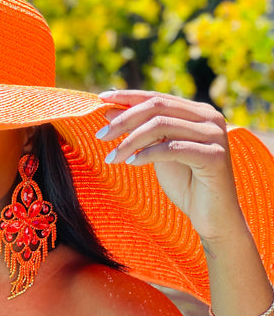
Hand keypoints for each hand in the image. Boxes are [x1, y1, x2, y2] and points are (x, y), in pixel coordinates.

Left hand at [98, 90, 244, 243]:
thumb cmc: (185, 183)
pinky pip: (172, 148)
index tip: (101, 98)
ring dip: (130, 141)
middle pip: (157, 108)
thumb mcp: (156, 150)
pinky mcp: (215, 156)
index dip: (128, 96)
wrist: (213, 218)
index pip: (156, 97)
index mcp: (198, 111)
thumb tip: (108, 109)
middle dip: (124, 119)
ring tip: (111, 157)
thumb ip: (139, 129)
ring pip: (161, 126)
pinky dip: (147, 154)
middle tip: (100, 135)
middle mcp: (210, 117)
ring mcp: (215, 135)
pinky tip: (131, 163)